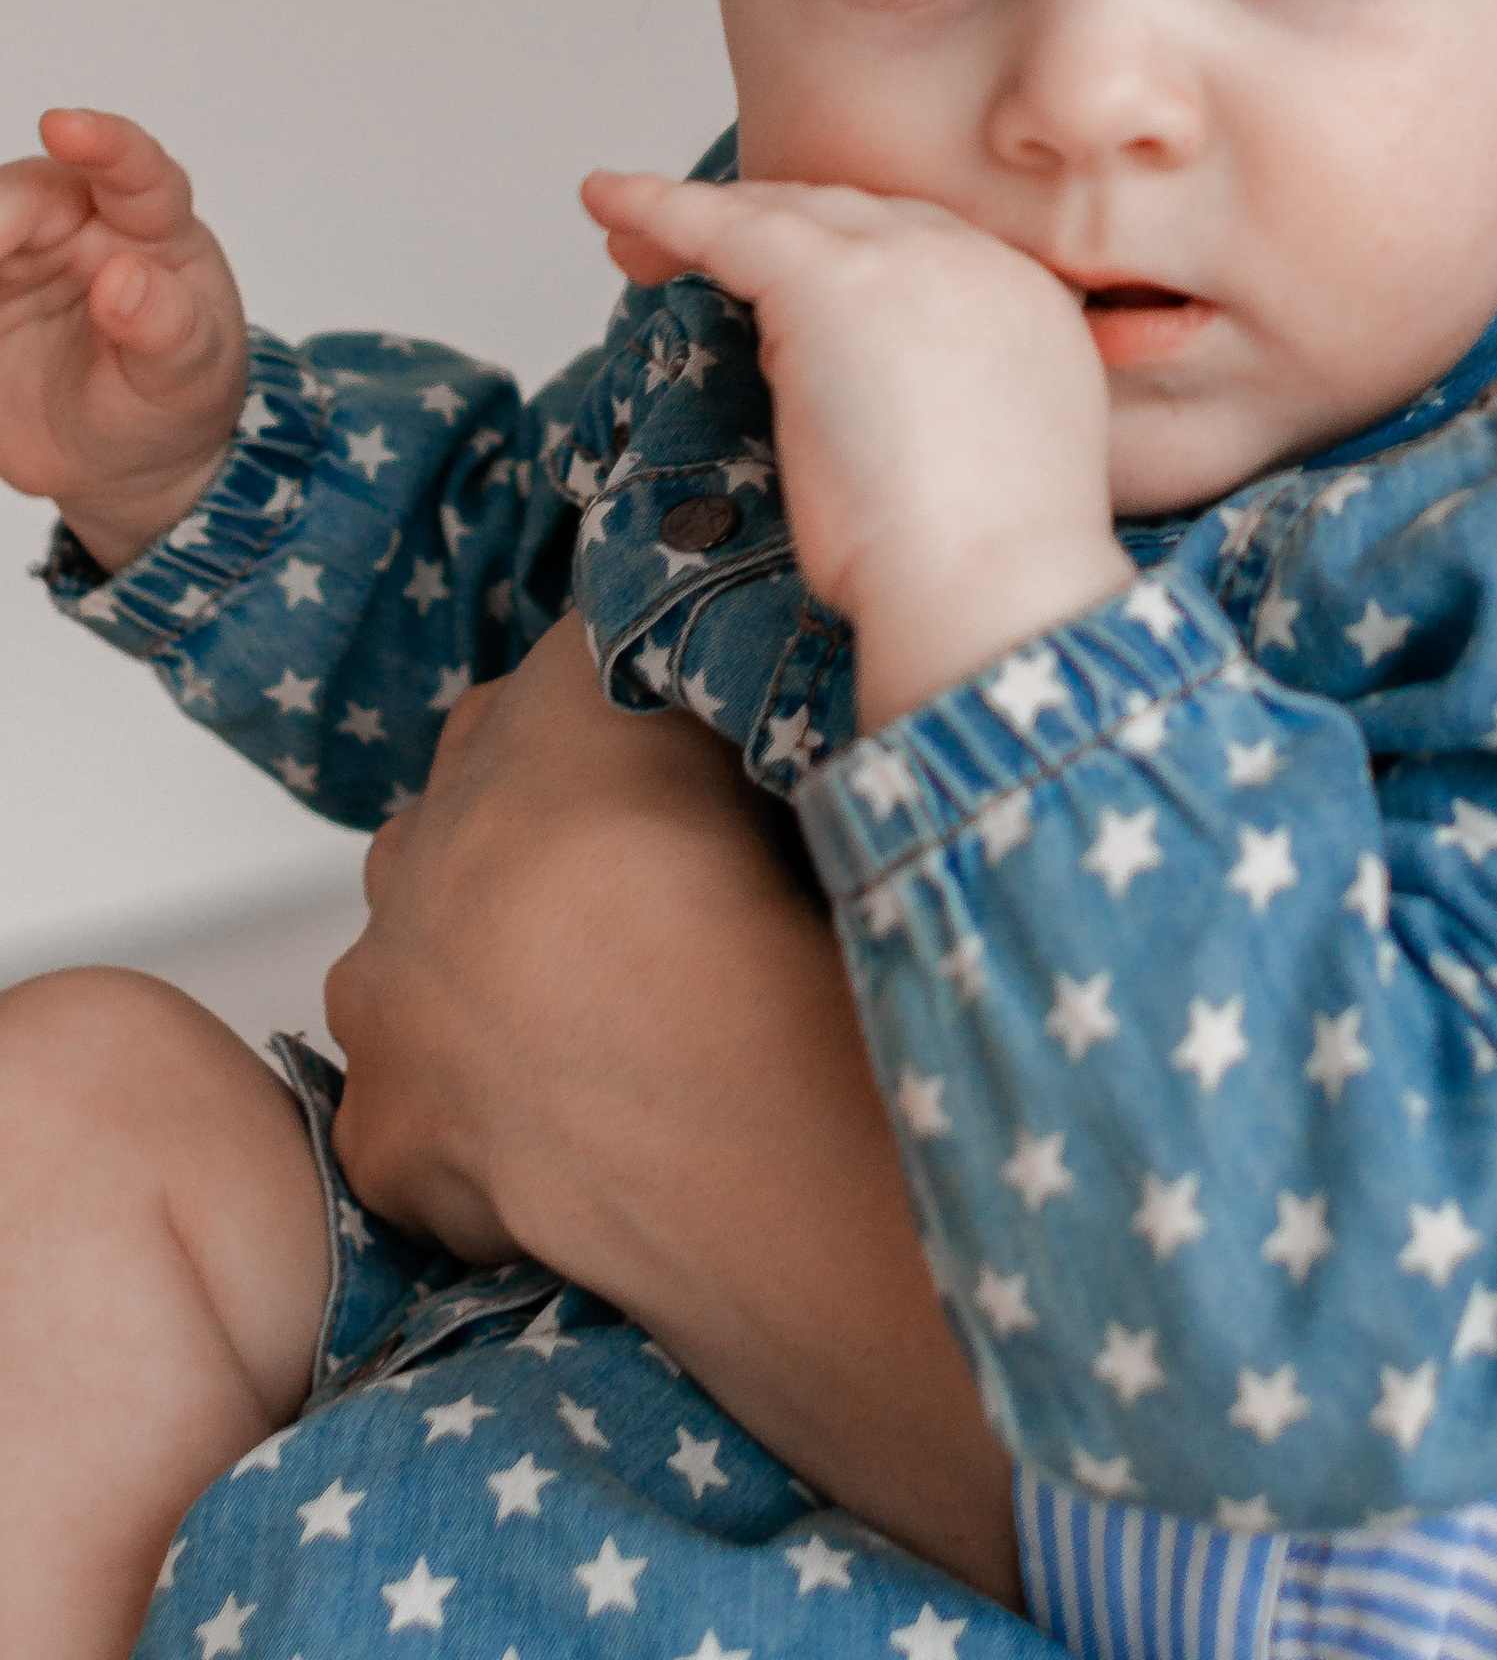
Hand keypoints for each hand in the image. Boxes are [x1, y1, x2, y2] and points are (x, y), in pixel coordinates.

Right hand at [0, 107, 248, 568]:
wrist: (129, 460)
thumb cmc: (177, 394)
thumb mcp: (190, 375)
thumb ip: (168, 329)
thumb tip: (125, 280)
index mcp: (151, 230)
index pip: (135, 171)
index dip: (103, 143)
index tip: (64, 126)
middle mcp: (76, 228)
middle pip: (21, 199)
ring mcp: (16, 260)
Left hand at [325, 617, 1022, 1594]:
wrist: (770, 1163)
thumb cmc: (813, 950)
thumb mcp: (803, 760)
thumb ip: (744, 687)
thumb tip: (756, 633)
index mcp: (546, 717)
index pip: (572, 663)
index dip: (632, 709)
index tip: (684, 754)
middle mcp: (435, 830)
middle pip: (477, 786)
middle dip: (540, 821)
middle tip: (649, 884)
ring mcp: (392, 987)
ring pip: (413, 937)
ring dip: (479, 951)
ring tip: (601, 1004)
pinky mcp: (383, 1126)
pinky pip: (408, 1091)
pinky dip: (467, 1096)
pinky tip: (560, 1115)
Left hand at [583, 170, 1131, 724]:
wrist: (989, 584)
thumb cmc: (978, 571)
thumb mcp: (986, 462)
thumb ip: (946, 410)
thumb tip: (876, 413)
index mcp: (1022, 306)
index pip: (914, 251)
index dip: (835, 259)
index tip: (779, 296)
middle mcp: (974, 261)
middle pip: (848, 216)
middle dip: (765, 227)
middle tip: (686, 258)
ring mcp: (908, 260)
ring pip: (786, 212)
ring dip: (703, 216)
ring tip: (628, 235)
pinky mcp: (831, 280)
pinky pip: (727, 223)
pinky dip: (660, 204)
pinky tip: (606, 200)